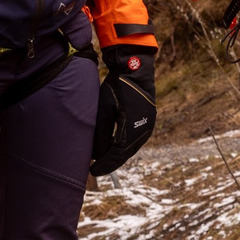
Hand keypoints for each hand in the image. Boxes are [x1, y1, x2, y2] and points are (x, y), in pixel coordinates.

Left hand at [90, 44, 157, 176]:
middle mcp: (143, 131)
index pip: (116, 155)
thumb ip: (102, 133)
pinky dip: (123, 146)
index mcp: (132, 130)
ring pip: (130, 148)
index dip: (104, 165)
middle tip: (95, 168)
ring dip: (117, 155)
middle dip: (110, 162)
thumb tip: (96, 154)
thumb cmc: (118, 87)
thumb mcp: (105, 110)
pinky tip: (114, 147)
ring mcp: (147, 126)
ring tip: (103, 160)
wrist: (136, 69)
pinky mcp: (147, 121)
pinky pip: (134, 140)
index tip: (92, 171)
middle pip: (125, 154)